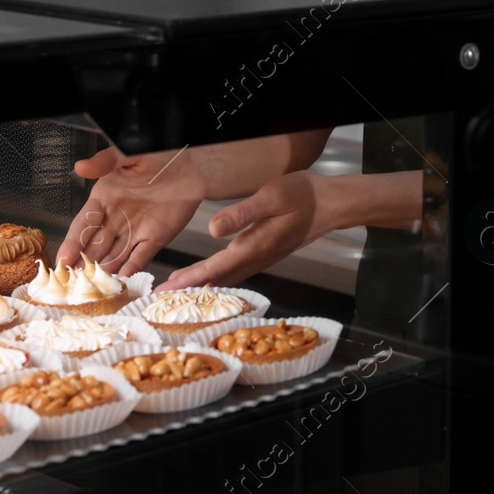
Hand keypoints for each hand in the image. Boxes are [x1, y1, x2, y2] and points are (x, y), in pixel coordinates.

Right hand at [57, 146, 208, 276]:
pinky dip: (132, 269)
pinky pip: (140, 257)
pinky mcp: (156, 237)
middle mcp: (116, 218)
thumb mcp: (129, 153)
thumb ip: (106, 162)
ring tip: (93, 288)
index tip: (62, 260)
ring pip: (114, 255)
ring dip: (104, 270)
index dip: (72, 243)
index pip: (83, 224)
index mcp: (104, 198)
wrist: (191, 163)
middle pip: (95, 245)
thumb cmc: (158, 153)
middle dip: (83, 264)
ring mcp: (135, 230)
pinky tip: (122, 281)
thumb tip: (80, 167)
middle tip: (73, 283)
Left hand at [161, 171, 330, 289]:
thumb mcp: (271, 197)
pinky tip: (210, 277)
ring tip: (178, 290)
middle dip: (189, 290)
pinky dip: (218, 278)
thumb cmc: (303, 196)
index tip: (166, 289)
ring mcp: (263, 258)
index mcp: (255, 246)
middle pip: (217, 280)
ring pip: (227, 279)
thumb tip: (213, 230)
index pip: (215, 268)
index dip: (189, 280)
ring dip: (202, 286)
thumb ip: (242, 214)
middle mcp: (257, 258)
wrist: (332, 205)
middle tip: (162, 298)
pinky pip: (236, 272)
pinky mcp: (266, 254)